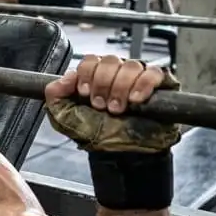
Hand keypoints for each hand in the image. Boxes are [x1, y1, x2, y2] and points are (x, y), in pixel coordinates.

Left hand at [44, 55, 181, 152]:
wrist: (121, 155)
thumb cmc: (97, 134)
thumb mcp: (65, 117)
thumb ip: (56, 95)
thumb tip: (65, 77)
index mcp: (94, 76)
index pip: (90, 60)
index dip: (86, 74)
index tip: (85, 93)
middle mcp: (116, 73)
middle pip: (110, 60)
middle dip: (103, 84)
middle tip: (101, 105)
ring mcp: (138, 78)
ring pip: (130, 65)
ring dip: (121, 87)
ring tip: (118, 109)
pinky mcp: (159, 86)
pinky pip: (153, 73)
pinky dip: (143, 84)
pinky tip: (136, 99)